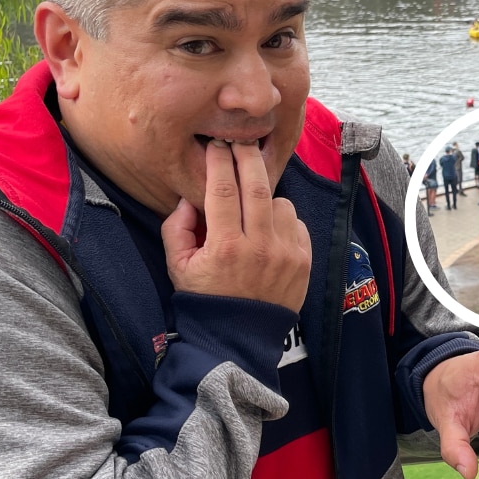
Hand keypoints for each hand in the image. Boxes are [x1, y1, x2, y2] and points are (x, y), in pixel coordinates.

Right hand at [162, 139, 311, 312]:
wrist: (239, 337)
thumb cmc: (205, 298)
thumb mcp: (177, 266)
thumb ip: (175, 228)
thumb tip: (189, 198)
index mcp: (225, 247)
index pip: (223, 190)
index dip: (220, 161)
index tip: (216, 144)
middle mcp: (259, 248)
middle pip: (257, 185)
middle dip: (248, 156)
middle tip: (240, 142)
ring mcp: (286, 254)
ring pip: (280, 202)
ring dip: (264, 197)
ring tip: (251, 208)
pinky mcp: (303, 261)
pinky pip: (296, 222)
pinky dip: (282, 220)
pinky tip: (268, 231)